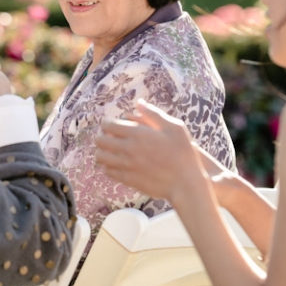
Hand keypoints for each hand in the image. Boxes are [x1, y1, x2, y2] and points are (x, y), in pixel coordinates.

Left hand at [95, 100, 231, 203]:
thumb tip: (139, 103)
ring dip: (102, 152)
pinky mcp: (127, 180)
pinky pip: (108, 172)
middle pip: (100, 141)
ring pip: (100, 157)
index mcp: (137, 134)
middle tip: (108, 137)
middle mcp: (128, 149)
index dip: (106, 123)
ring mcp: (126, 166)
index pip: (108, 125)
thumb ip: (153, 114)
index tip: (111, 124)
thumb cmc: (183, 153)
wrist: (185, 183)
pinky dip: (107, 166)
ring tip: (109, 151)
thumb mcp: (174, 127)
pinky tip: (115, 164)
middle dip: (101, 136)